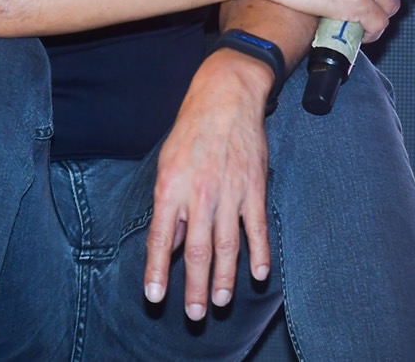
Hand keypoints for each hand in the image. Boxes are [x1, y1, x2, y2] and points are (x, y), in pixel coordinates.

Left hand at [143, 48, 272, 319]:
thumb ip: (169, 207)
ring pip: (227, 244)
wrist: (226, 98)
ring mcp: (230, 192)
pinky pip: (257, 226)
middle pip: (197, 250)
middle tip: (194, 315)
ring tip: (220, 302)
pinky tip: (260, 274)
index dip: (157, 270)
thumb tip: (171, 244)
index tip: (155, 297)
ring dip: (224, 277)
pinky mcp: (254, 188)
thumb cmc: (191, 131)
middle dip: (194, 286)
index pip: (161, 238)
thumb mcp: (166, 164)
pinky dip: (259, 252)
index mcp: (171, 188)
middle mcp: (200, 193)